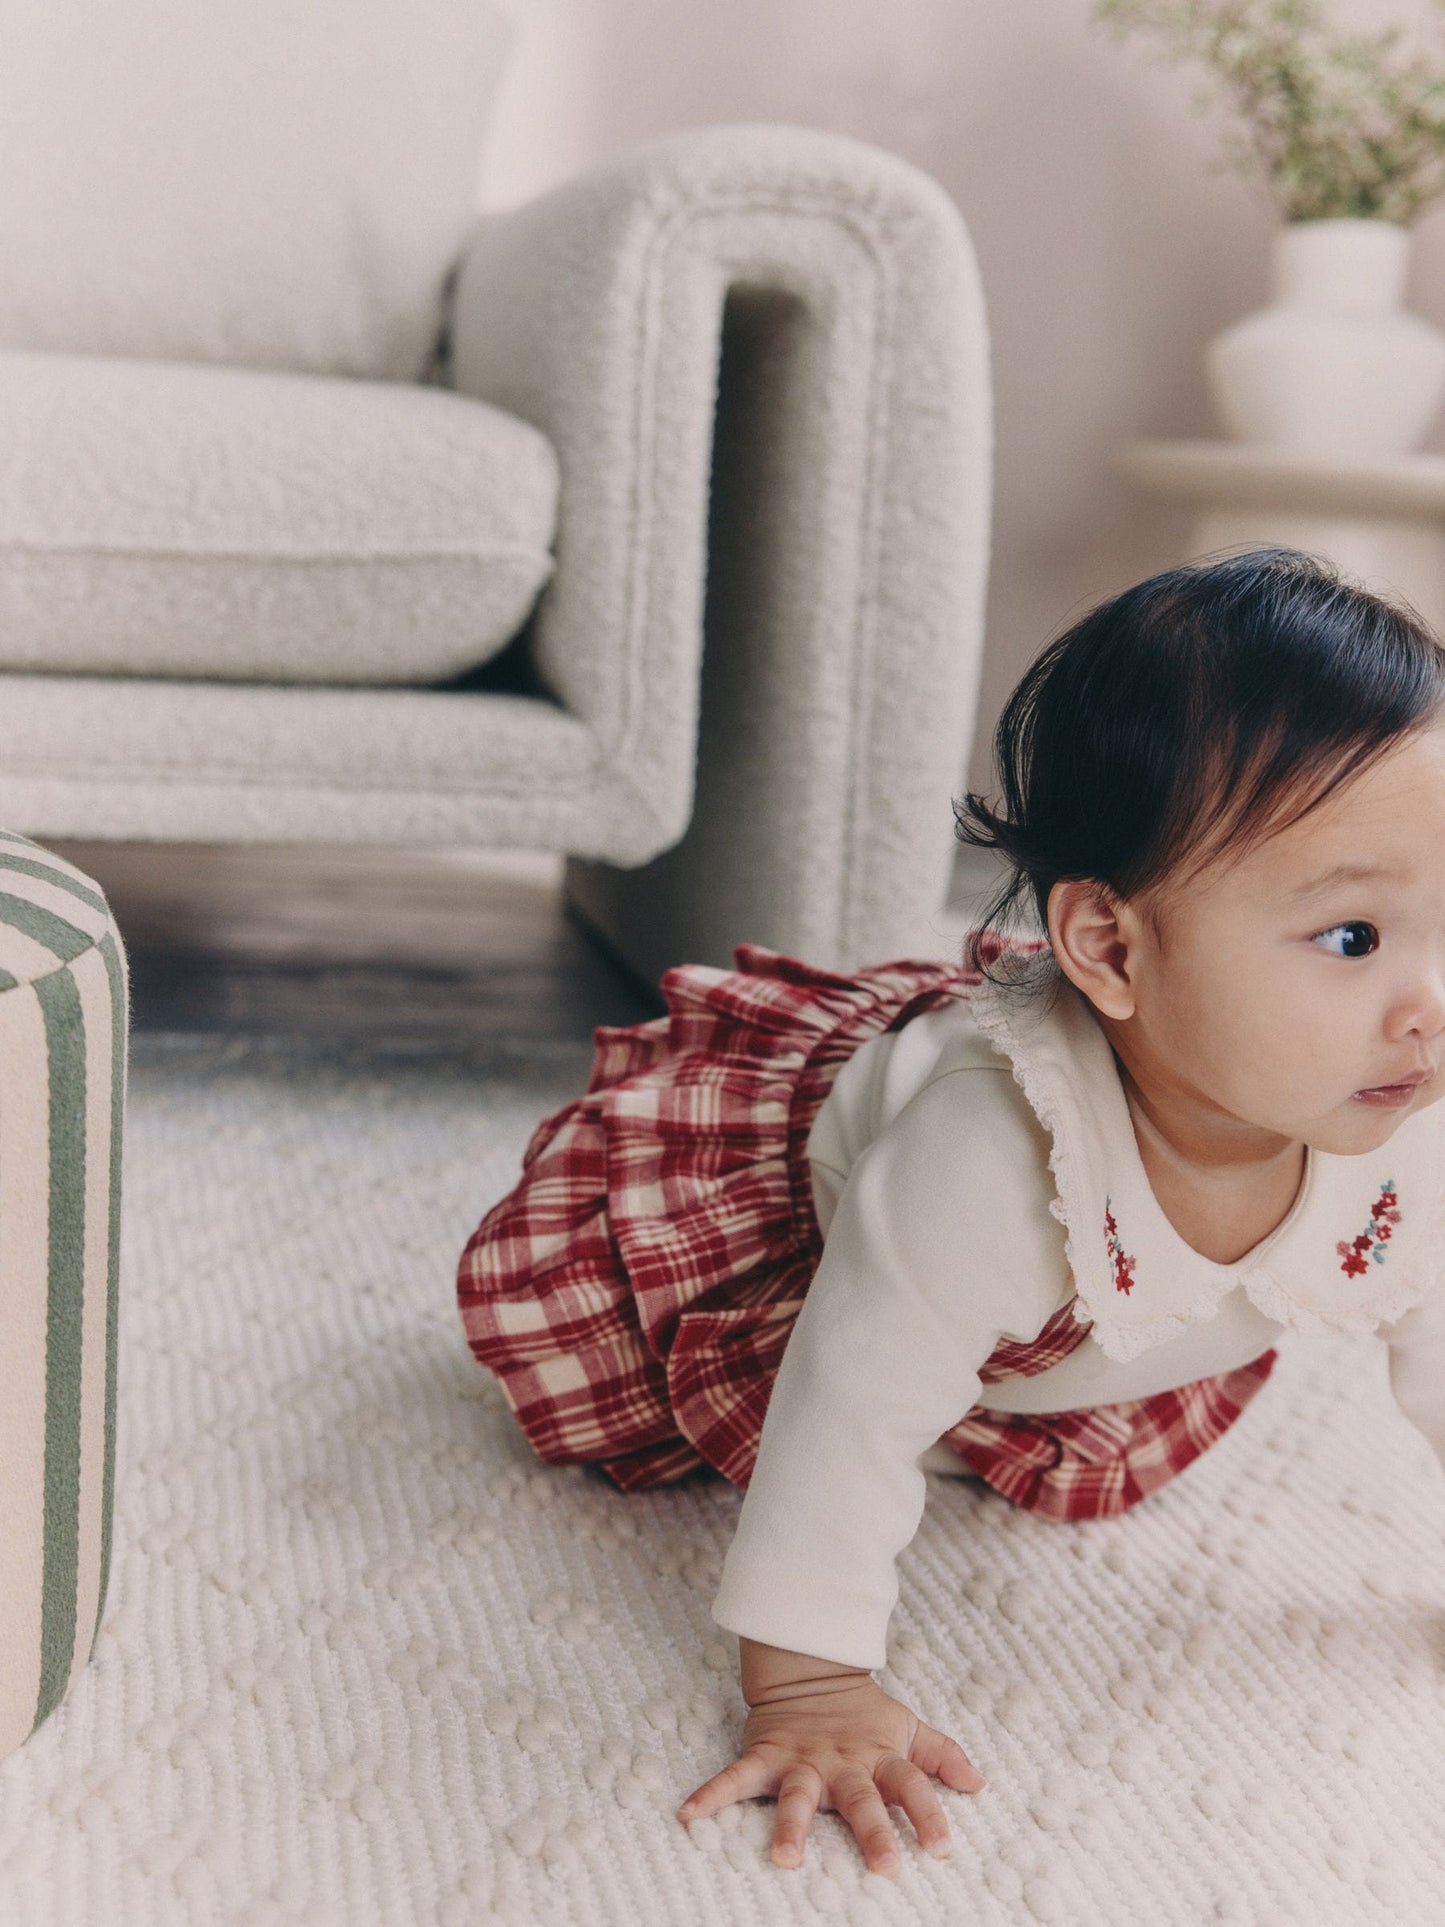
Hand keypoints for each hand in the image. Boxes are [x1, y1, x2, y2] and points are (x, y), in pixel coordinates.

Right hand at [675, 1672, 986, 1878]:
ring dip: (792, 1826)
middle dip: (873, 1832)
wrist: (810, 1669)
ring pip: (799, 1796)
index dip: (927, 1814)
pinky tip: (689, 1815)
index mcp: (879, 1758)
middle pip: (861, 1799)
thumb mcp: (905, 1728)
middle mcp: (843, 1763)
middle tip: (885, 1869)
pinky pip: (736, 1778)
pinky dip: (712, 1794)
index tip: (942, 1848)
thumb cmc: (862, 1713)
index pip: (911, 1785)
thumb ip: (941, 1756)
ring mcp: (802, 1760)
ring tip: (785, 1860)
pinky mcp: (766, 1755)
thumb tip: (979, 1784)